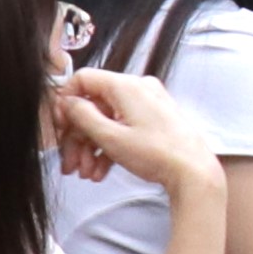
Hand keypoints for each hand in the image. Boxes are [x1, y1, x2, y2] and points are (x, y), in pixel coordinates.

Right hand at [46, 67, 225, 199]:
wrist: (193, 172)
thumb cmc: (155, 153)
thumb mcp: (110, 137)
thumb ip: (83, 116)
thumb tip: (66, 102)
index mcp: (125, 86)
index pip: (83, 79)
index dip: (66, 102)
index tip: (59, 127)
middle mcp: (137, 89)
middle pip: (93, 105)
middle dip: (78, 136)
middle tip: (69, 163)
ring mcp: (147, 105)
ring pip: (107, 120)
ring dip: (91, 148)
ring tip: (85, 173)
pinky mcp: (154, 121)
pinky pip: (122, 128)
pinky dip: (109, 148)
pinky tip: (99, 172)